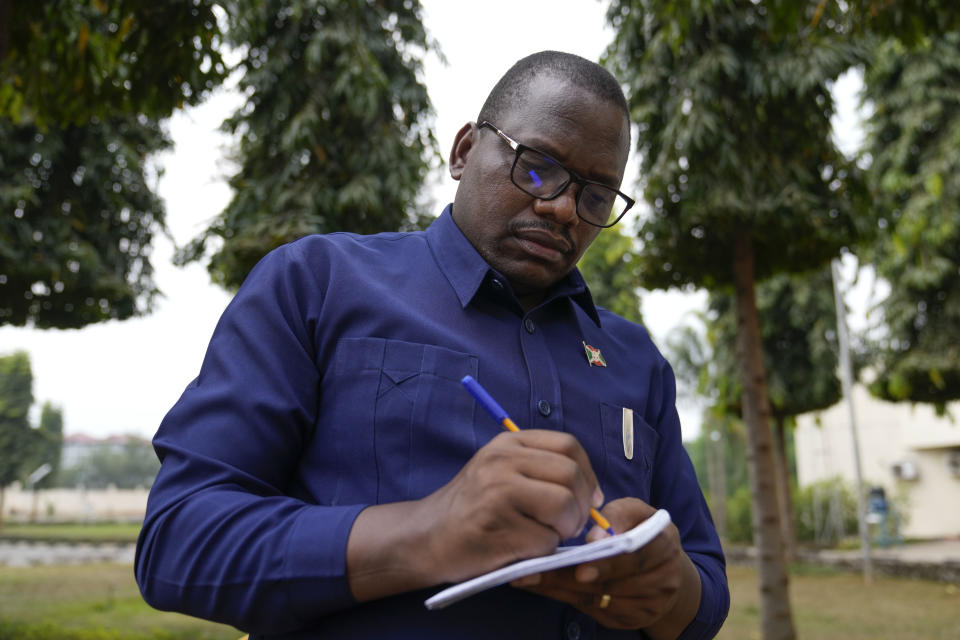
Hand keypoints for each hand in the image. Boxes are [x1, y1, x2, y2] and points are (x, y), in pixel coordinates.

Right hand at [421, 429, 604, 582]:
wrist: (425, 537)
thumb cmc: (473, 509)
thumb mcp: (500, 471)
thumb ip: (541, 471)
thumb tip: (595, 496)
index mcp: (507, 443)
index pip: (569, 445)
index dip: (589, 474)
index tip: (589, 499)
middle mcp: (502, 461)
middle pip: (571, 476)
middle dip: (582, 507)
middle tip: (570, 525)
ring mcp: (497, 492)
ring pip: (564, 506)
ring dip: (565, 529)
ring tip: (547, 535)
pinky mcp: (496, 527)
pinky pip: (546, 540)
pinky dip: (543, 551)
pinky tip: (522, 549)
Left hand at [510, 498, 700, 635]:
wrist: (668, 571)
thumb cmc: (643, 531)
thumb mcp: (637, 512)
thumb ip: (618, 515)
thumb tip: (595, 536)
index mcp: (665, 548)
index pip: (634, 558)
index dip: (606, 564)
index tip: (579, 568)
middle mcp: (661, 583)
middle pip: (610, 584)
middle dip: (568, 579)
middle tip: (532, 573)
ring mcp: (646, 607)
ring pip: (597, 601)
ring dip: (559, 590)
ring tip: (526, 577)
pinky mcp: (630, 621)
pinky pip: (593, 612)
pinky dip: (564, 599)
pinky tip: (540, 587)